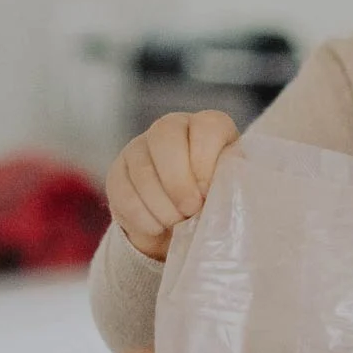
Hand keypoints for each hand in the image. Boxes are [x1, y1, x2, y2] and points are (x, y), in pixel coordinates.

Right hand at [106, 110, 239, 259]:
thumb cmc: (215, 202)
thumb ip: (234, 183)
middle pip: (166, 138)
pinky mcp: (118, 173)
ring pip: (143, 170)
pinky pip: (124, 192)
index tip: (209, 191)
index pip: (207, 127)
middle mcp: (171, 128)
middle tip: (191, 210)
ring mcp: (139, 148)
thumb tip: (230, 190)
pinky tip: (158, 226)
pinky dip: (143, 216)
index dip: (206, 160)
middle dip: (179, 181)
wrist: (181, 224)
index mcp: (208, 126)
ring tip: (178, 222)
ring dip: (162, 205)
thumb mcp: (232, 190)